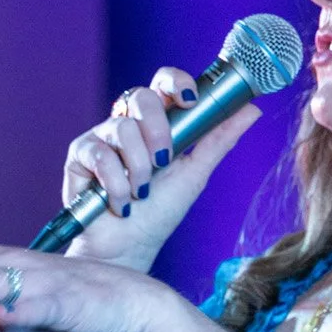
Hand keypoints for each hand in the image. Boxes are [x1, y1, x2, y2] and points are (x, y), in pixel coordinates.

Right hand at [58, 69, 259, 271]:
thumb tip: (252, 110)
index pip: (164, 83)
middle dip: (158, 130)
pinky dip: (116, 183)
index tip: (190, 100)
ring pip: (122, 127)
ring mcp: (102, 136)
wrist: (128, 249)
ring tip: (140, 192)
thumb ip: (219, 140)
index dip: (176, 82)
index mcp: (158, 121)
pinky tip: (120, 202)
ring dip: (138, 167)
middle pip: (141, 95)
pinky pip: (100, 153)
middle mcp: (129, 123)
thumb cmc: (159, 213)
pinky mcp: (80, 154)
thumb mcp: (195, 174)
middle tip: (164, 161)